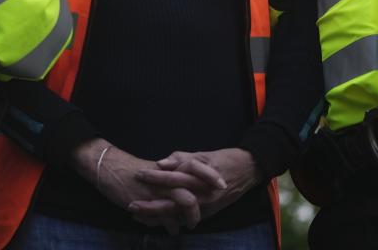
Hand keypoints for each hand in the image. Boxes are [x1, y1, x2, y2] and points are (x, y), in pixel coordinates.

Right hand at [70, 138, 204, 234]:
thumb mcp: (154, 171)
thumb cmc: (132, 170)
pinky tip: (171, 230)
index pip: (197, 168)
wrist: (110, 168)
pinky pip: (166, 217)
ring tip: (190, 226)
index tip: (221, 186)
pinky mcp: (148, 200)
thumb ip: (169, 178)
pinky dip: (171, 226)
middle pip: (196, 188)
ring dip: (190, 218)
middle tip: (208, 213)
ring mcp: (160, 189)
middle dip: (207, 202)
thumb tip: (182, 190)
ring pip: (185, 204)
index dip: (210, 176)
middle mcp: (168, 177)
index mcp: (171, 167)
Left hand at [129, 148, 262, 224]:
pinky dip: (170, 221)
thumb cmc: (222, 160)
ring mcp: (205, 207)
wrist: (247, 171)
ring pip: (177, 216)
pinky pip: (184, 220)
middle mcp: (202, 196)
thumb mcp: (202, 155)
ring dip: (157, 217)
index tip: (138, 174)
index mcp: (200, 178)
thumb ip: (181, 158)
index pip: (173, 178)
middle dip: (151, 205)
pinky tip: (154, 221)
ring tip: (138, 216)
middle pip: (172, 203)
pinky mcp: (207, 214)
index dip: (155, 177)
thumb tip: (161, 163)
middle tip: (131, 204)